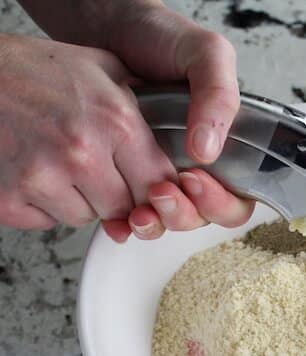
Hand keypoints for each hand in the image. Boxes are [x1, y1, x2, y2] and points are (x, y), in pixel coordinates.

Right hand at [0, 33, 177, 230]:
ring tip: (59, 163)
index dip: (155, 189)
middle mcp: (82, 153)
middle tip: (96, 168)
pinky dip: (44, 205)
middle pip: (126, 209)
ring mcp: (44, 178)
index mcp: (115, 122)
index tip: (148, 187)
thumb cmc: (34, 70)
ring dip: (79, 200)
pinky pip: (48, 222)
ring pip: (87, 218)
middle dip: (117, 194)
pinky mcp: (10, 199)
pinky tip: (35, 172)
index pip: (159, 185)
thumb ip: (144, 112)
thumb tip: (177, 150)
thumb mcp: (104, 72)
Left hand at [101, 3, 254, 241]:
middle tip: (161, 192)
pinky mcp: (136, 178)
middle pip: (207, 218)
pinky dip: (131, 223)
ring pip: (175, 221)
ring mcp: (169, 175)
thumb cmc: (165, 40)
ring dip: (159, 222)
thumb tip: (208, 150)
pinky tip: (120, 218)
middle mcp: (203, 169)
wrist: (115, 30)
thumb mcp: (206, 55)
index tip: (195, 178)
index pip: (239, 199)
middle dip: (186, 214)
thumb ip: (219, 97)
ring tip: (137, 209)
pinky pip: (141, 214)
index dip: (221, 201)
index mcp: (231, 150)